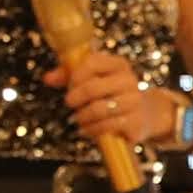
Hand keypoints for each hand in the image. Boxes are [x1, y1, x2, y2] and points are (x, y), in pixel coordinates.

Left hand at [52, 47, 167, 153]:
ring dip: (82, 117)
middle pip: (92, 88)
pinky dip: (91, 129)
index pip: (92, 62)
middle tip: (70, 103)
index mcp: (118, 64)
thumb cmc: (111, 93)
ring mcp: (135, 101)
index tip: (69, 85)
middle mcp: (130, 80)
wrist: (145, 113)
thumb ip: (68, 76)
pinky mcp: (136, 121)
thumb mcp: (92, 79)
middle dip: (74, 98)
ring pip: (98, 109)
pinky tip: (87, 129)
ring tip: (79, 119)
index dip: (75, 75)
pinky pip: (106, 126)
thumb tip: (47, 78)